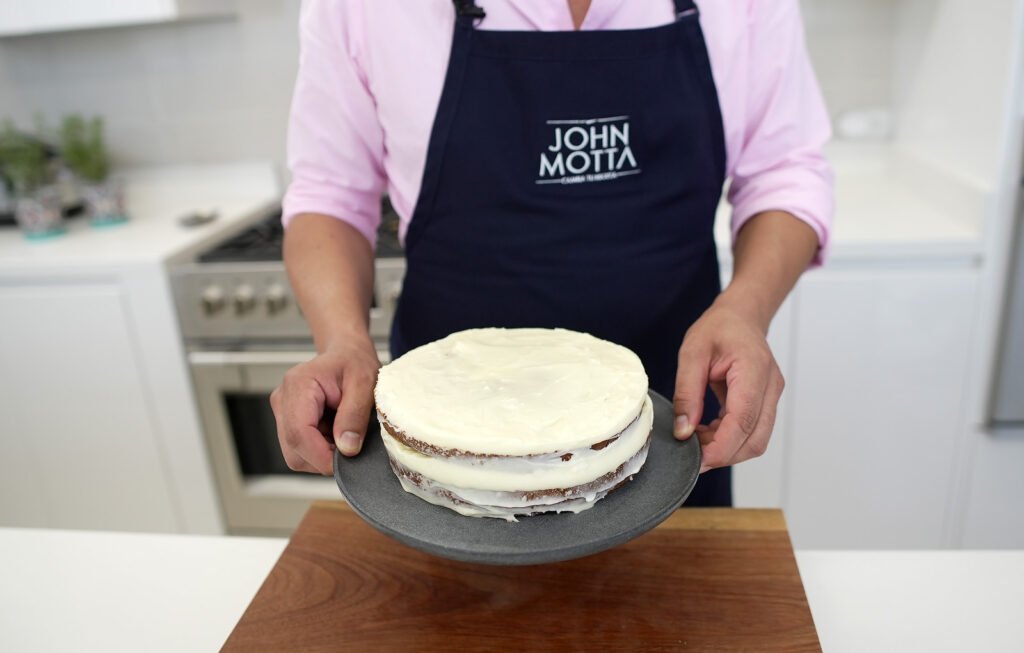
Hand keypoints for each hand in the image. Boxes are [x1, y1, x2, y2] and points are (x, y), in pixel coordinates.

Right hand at [270, 334, 379, 474]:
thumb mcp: (364, 383)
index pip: (299, 434)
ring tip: (343, 434)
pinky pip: (300, 449)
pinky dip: (320, 450)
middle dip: (323, 458)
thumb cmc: (354, 361)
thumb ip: (354, 416)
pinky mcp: (287, 421)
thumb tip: (346, 449)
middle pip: (293, 450)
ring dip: (322, 455)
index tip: (347, 461)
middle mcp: (282, 399)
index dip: (322, 456)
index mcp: (298, 385)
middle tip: (351, 446)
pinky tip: (335, 433)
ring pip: (295, 455)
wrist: (345, 352)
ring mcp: (281, 412)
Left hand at [672, 298, 784, 472]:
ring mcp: (772, 396)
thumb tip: (683, 431)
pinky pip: (753, 431)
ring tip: (697, 439)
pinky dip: (729, 439)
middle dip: (723, 454)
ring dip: (727, 449)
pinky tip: (707, 432)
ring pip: (757, 440)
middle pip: (755, 439)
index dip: (721, 446)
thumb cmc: (719, 328)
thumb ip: (687, 394)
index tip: (697, 459)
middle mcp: (770, 386)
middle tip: (691, 452)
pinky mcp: (766, 402)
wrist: (741, 316)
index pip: (744, 420)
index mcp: (753, 369)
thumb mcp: (692, 354)